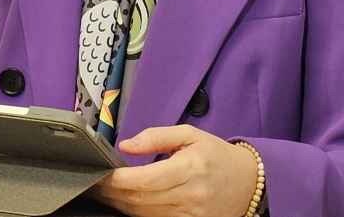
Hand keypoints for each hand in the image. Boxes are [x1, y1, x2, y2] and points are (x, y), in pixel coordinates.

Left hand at [89, 125, 258, 216]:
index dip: (117, 180)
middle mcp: (189, 196)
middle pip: (139, 200)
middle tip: (95, 183)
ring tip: (105, 193)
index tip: (101, 173)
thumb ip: (156, 137)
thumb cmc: (216, 156)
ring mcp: (189, 216)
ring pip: (144, 214)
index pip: (143, 180)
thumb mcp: (190, 135)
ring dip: (120, 204)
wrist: (249, 184)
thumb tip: (126, 145)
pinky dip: (137, 213)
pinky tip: (126, 203)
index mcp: (189, 169)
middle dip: (112, 193)